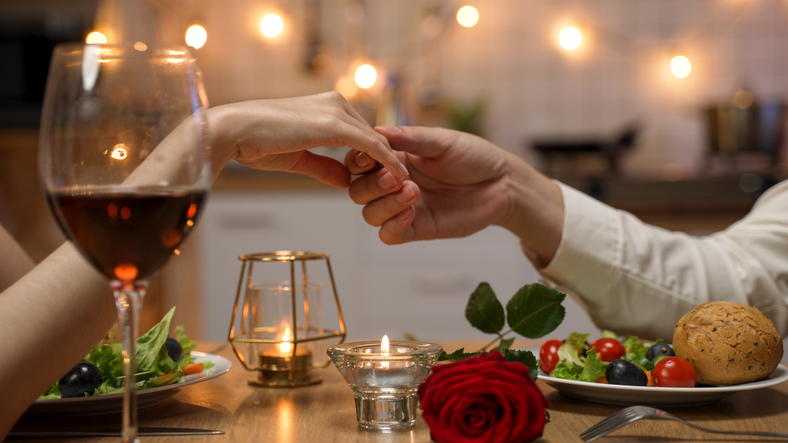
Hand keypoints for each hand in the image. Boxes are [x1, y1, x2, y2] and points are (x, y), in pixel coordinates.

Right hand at [209, 92, 407, 187]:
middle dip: (385, 161)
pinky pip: (370, 145)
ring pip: (375, 140)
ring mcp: (337, 112)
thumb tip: (345, 181)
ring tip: (405, 185)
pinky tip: (398, 175)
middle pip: (372, 136)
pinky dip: (386, 161)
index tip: (384, 178)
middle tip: (402, 185)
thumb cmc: (258, 143)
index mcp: (327, 107)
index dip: (373, 157)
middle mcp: (336, 103)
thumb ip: (325, 166)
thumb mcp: (299, 157)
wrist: (236, 131)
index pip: (360, 133)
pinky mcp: (335, 125)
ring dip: (390, 163)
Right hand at [346, 126, 512, 243]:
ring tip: (412, 192)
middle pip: (358, 191)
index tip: (369, 158)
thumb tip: (377, 130)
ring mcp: (403, 208)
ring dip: (384, 204)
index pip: (359, 162)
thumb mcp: (442, 141)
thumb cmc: (473, 156)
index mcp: (395, 158)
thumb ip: (410, 139)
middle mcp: (394, 184)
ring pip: (370, 214)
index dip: (357, 161)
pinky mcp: (417, 228)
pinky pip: (388, 235)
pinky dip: (392, 225)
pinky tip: (410, 213)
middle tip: (396, 178)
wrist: (502, 183)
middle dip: (371, 185)